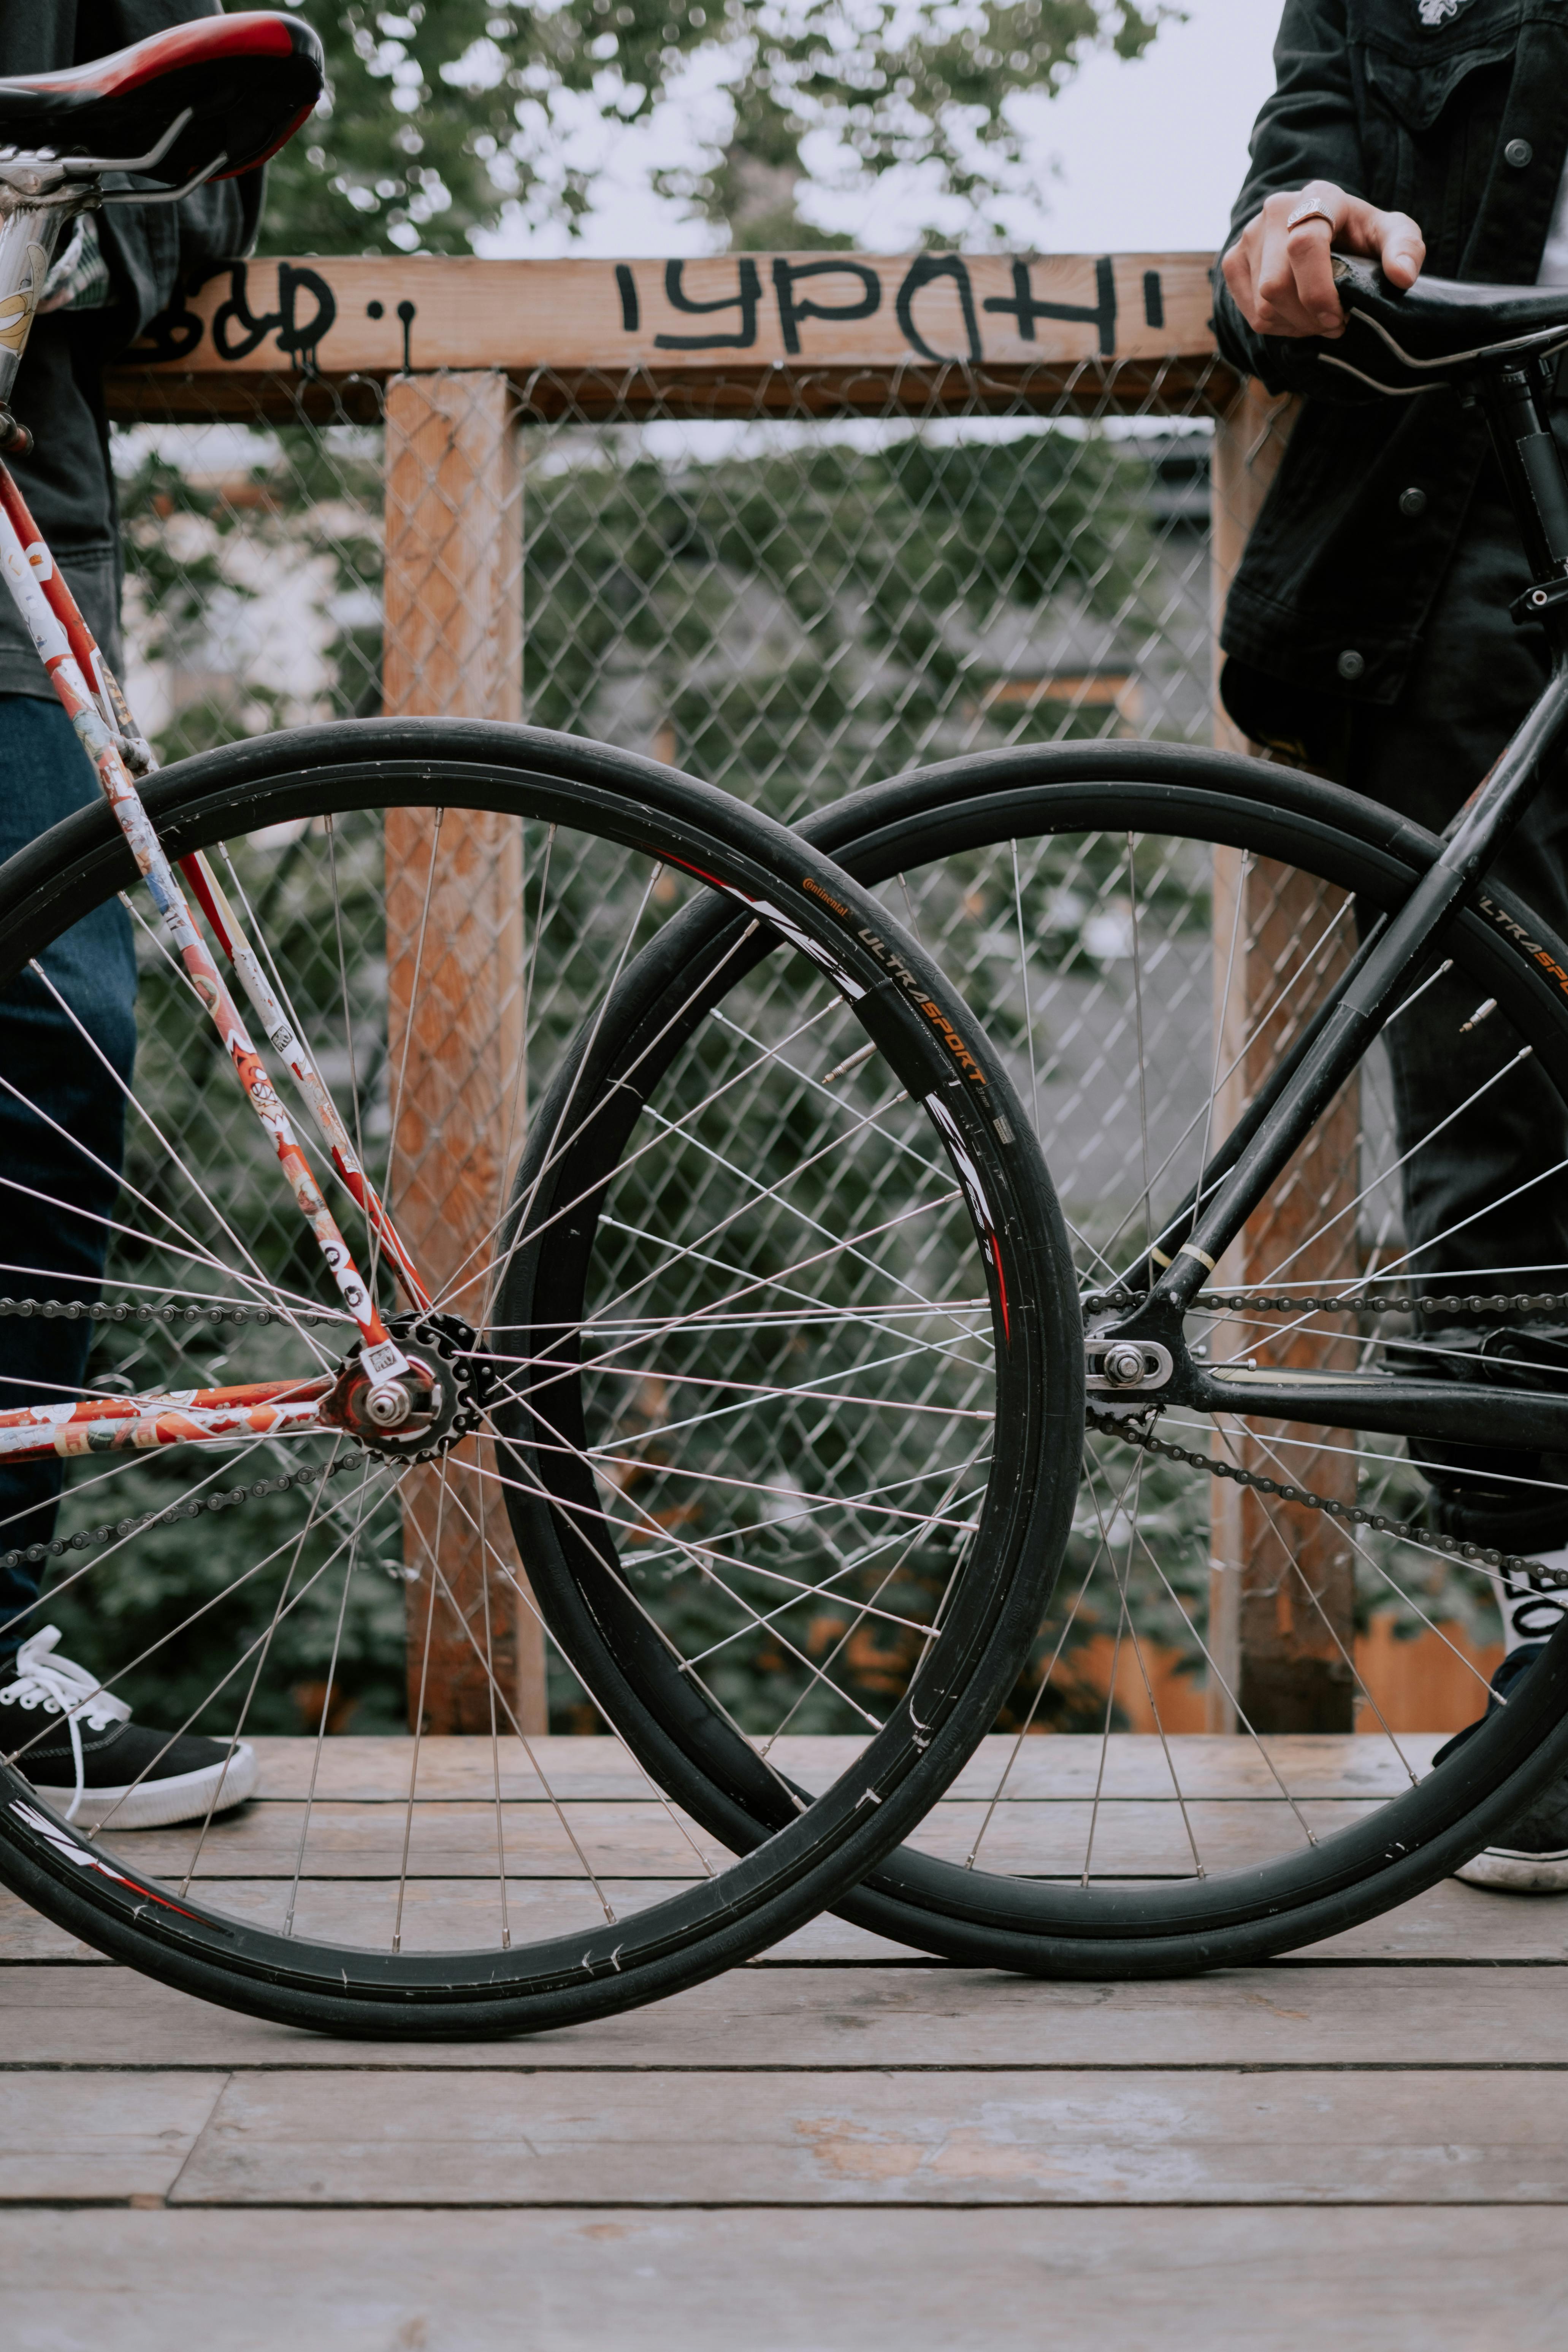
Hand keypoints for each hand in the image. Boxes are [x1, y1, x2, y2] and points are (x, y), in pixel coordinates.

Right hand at [1222, 181, 1424, 338]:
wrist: (1328, 231)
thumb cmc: (1362, 236)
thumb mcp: (1393, 234)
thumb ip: (1405, 248)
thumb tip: (1402, 276)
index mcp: (1318, 195)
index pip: (1304, 244)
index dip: (1319, 292)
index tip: (1339, 317)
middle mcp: (1277, 209)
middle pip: (1277, 285)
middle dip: (1308, 317)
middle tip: (1333, 323)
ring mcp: (1249, 235)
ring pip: (1263, 304)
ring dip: (1295, 325)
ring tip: (1317, 318)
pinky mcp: (1234, 260)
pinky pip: (1249, 312)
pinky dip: (1276, 326)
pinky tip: (1296, 316)